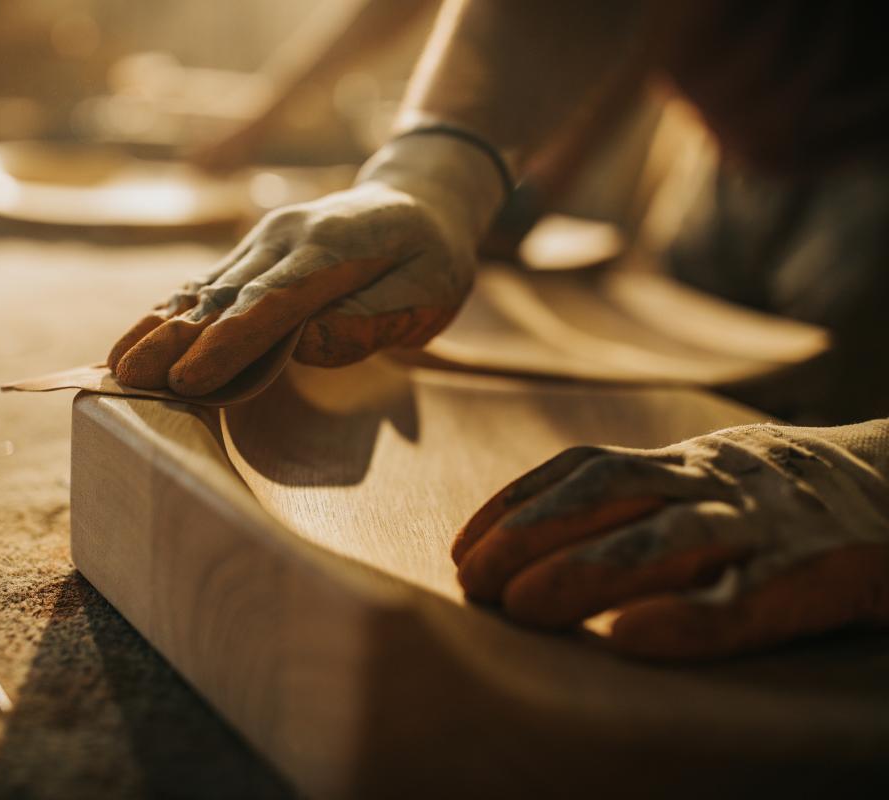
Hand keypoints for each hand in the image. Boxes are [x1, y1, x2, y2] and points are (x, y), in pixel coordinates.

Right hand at [108, 134, 507, 395]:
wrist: (418, 196)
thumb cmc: (431, 256)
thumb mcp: (429, 290)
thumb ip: (371, 317)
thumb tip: (306, 345)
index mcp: (333, 249)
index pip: (273, 303)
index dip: (228, 343)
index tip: (188, 378)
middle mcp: (287, 236)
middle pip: (223, 296)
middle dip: (172, 340)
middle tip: (127, 378)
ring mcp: (265, 238)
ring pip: (205, 288)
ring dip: (158, 327)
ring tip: (116, 365)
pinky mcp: (254, 250)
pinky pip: (207, 283)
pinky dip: (169, 312)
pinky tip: (138, 337)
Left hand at [452, 420, 888, 659]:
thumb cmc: (799, 494)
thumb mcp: (718, 476)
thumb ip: (652, 496)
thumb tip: (547, 546)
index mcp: (690, 461)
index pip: (586, 468)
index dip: (518, 503)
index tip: (465, 546)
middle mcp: (719, 479)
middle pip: (608, 496)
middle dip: (528, 535)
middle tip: (471, 583)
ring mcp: (769, 520)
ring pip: (666, 539)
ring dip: (583, 572)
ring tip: (521, 608)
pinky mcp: (823, 569)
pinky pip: (749, 596)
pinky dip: (689, 618)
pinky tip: (634, 639)